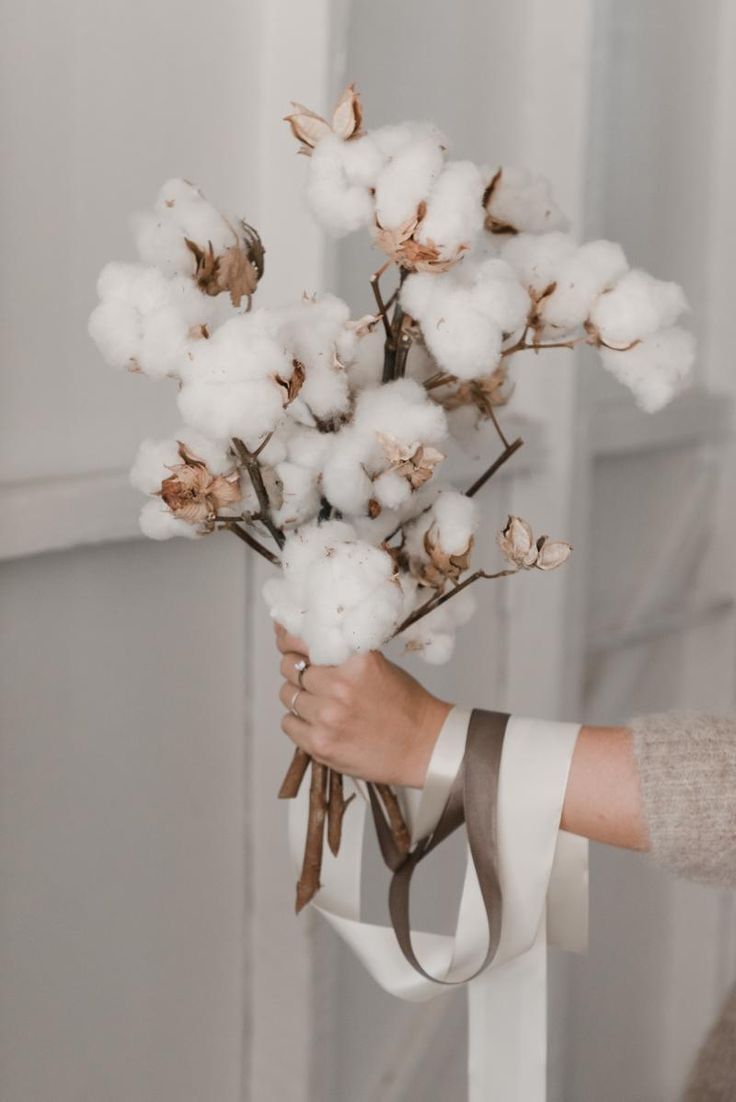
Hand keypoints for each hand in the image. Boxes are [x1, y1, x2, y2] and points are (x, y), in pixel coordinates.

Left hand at [275, 624, 451, 787]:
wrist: (424, 746)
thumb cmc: (405, 705)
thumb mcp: (377, 665)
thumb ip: (342, 654)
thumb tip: (304, 641)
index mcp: (354, 661)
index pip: (301, 641)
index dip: (287, 638)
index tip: (283, 637)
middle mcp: (338, 686)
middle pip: (289, 667)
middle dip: (296, 670)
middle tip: (310, 678)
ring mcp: (327, 717)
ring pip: (287, 695)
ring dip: (298, 696)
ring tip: (320, 703)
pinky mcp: (320, 744)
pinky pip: (288, 723)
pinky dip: (297, 722)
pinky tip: (317, 722)